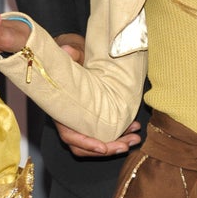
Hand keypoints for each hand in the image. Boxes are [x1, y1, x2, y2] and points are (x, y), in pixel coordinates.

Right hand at [52, 34, 142, 155]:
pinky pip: (103, 134)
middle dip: (108, 148)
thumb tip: (68, 49)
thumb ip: (70, 53)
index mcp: (62, 109)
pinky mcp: (93, 118)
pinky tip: (133, 129)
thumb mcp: (71, 53)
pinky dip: (118, 134)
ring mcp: (81, 121)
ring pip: (96, 142)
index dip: (86, 144)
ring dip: (116, 143)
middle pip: (86, 145)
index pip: (70, 135)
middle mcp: (70, 119)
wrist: (76, 56)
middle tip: (127, 144)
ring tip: (135, 138)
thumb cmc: (72, 57)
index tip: (102, 147)